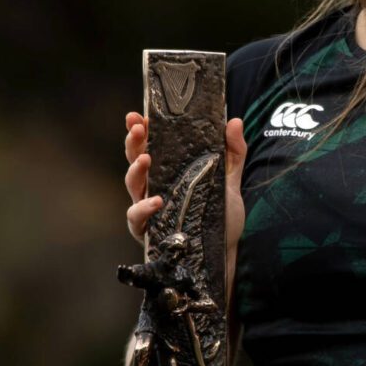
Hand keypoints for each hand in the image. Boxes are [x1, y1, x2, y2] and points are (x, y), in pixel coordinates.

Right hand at [123, 111, 246, 266]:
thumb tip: (234, 121)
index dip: (140, 130)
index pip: (149, 145)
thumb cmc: (222, 215)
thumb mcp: (230, 180)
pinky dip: (143, 208)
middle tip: (137, 128)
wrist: (226, 250)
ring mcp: (148, 208)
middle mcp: (154, 186)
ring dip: (134, 170)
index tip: (139, 116)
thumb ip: (233, 152)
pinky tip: (156, 201)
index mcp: (168, 170)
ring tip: (146, 160)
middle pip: (134, 160)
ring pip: (131, 184)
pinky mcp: (148, 230)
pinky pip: (137, 217)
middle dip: (132, 142)